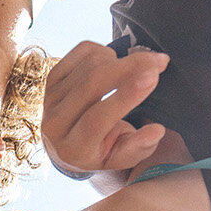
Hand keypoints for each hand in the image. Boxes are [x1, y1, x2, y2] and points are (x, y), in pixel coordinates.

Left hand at [42, 42, 169, 179]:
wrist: (67, 143)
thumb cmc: (102, 149)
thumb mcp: (121, 158)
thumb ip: (138, 147)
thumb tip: (157, 130)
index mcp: (73, 148)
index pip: (97, 119)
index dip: (125, 96)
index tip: (152, 76)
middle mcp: (55, 123)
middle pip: (92, 84)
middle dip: (130, 67)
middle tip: (159, 61)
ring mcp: (50, 98)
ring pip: (89, 65)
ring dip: (121, 60)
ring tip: (138, 69)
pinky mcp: (52, 78)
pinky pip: (82, 52)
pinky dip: (105, 52)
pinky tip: (114, 64)